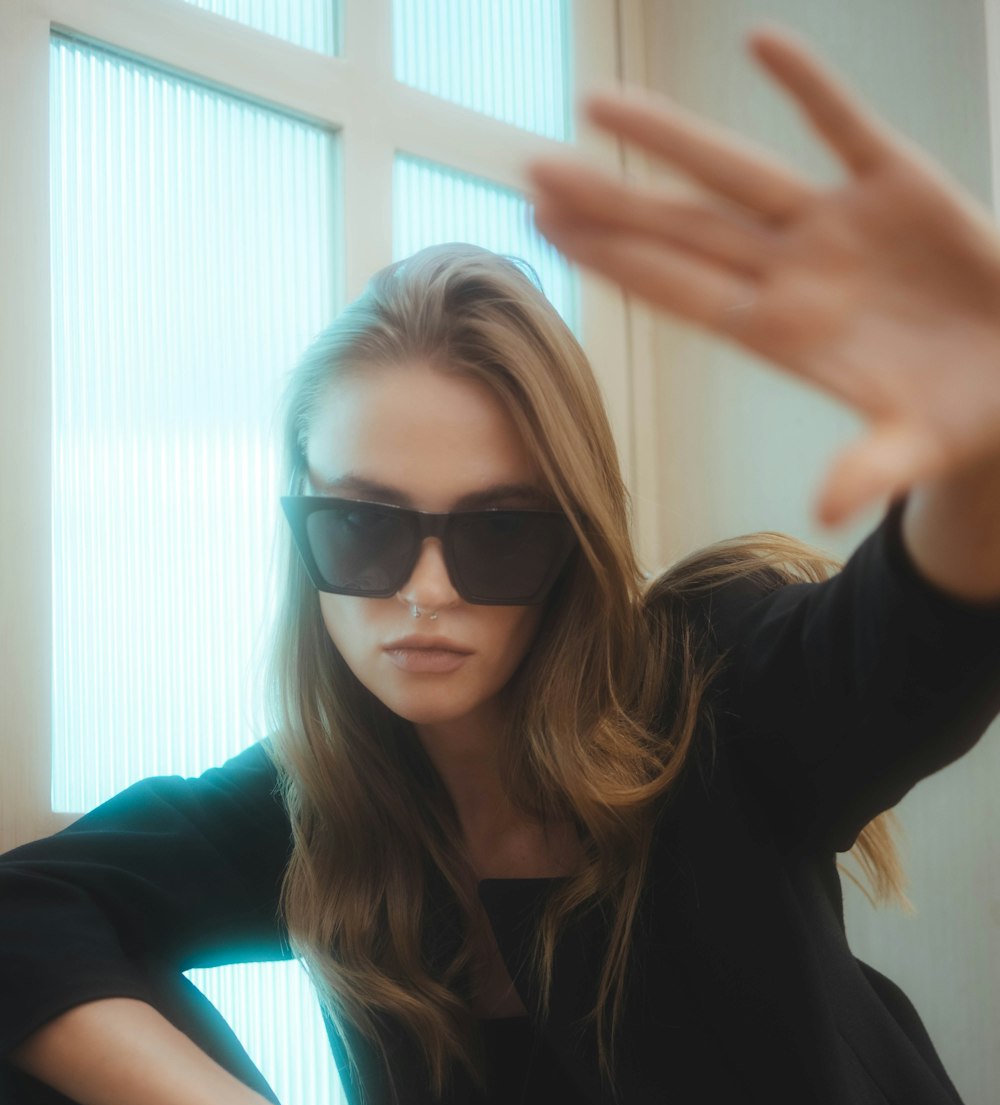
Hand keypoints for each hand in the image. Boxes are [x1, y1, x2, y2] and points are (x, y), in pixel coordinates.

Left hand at [525, 24, 999, 529]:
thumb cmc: (962, 413)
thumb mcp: (918, 447)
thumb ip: (871, 469)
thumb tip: (827, 509)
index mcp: (785, 335)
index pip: (681, 292)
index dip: (616, 262)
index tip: (549, 233)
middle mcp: (796, 272)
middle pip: (684, 230)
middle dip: (610, 200)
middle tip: (530, 169)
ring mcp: (841, 225)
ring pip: (740, 171)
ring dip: (670, 137)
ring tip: (597, 102)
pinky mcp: (902, 183)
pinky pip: (847, 126)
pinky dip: (810, 87)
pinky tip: (761, 44)